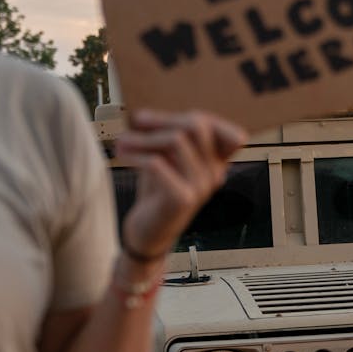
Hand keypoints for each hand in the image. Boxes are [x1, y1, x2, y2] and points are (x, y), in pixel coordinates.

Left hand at [115, 109, 246, 260]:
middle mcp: (215, 174)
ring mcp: (201, 187)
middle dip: (163, 119)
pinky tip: (122, 156)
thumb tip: (144, 117)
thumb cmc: (157, 192)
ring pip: (177, 140)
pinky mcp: (182, 199)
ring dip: (144, 137)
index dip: (201, 118)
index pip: (231, 133)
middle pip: (198, 126)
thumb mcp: (169, 161)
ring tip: (122, 141)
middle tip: (137, 120)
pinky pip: (157, 163)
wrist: (149, 234)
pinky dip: (135, 155)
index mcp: (217, 164)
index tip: (166, 119)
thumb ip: (171, 139)